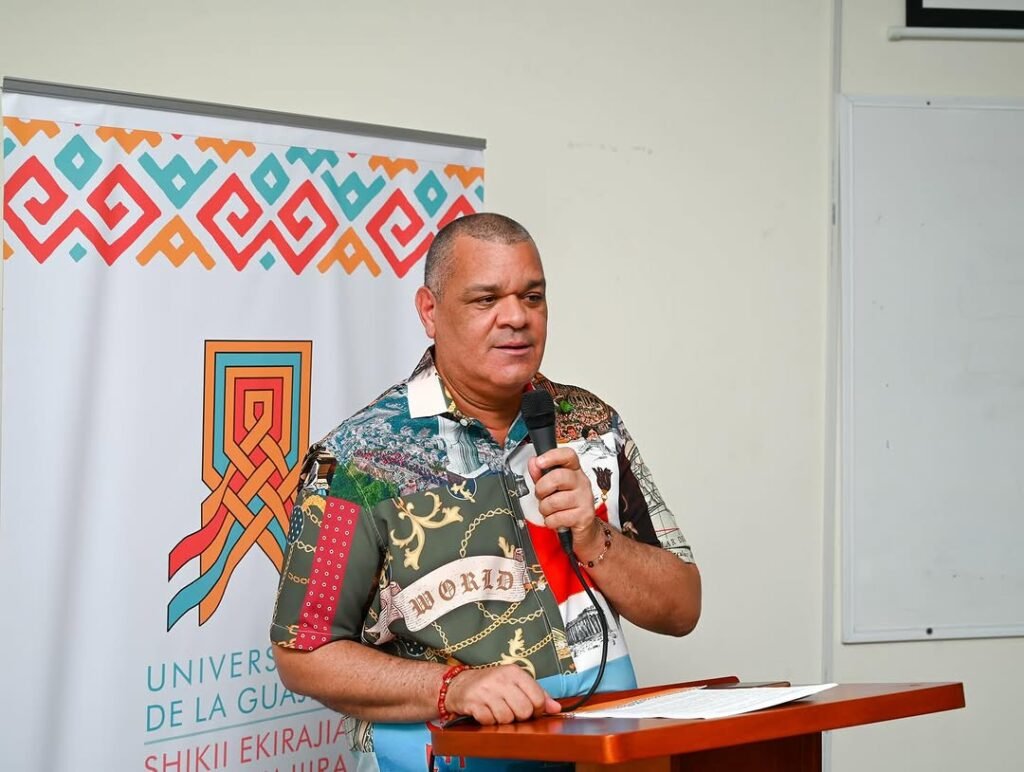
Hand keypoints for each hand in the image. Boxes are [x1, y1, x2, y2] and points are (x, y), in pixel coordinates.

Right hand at [443, 665, 560, 724]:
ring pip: (507, 718)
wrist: (460, 684)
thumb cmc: (492, 684)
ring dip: (503, 719)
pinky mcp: (473, 703)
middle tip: (512, 710)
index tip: (531, 710)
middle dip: (520, 716)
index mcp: (514, 672)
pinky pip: (490, 721)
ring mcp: (486, 691)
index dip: (537, 710)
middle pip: (524, 711)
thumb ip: (537, 694)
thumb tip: (556, 708)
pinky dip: (489, 721)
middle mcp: (500, 679)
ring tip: (497, 710)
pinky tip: (486, 712)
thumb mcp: (515, 683)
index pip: (537, 698)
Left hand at [527, 448, 602, 548]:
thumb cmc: (566, 505)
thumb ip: (540, 475)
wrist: (583, 527)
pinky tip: (556, 519)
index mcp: (574, 471)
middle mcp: (581, 482)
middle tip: (541, 495)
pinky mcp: (584, 516)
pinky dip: (550, 521)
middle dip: (541, 489)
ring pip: (554, 501)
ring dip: (545, 509)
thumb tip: (533, 462)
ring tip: (550, 510)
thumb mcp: (551, 488)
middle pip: (558, 477)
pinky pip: (557, 517)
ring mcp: (584, 499)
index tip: (539, 462)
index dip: (552, 456)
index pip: (568, 455)